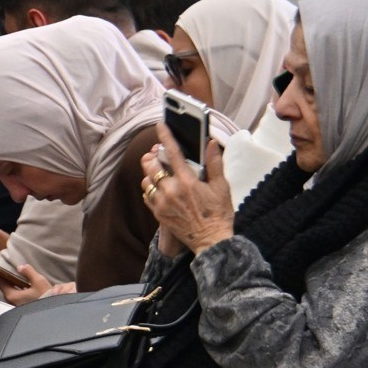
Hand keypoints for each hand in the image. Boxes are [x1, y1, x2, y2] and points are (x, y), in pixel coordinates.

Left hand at [0, 264, 74, 306]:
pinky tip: (16, 282)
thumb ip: (28, 272)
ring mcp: (16, 304)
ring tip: (5, 273)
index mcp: (12, 296)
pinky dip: (13, 286)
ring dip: (7, 281)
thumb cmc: (46, 299)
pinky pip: (14, 293)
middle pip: (3, 286)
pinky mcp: (22, 305)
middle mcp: (12, 301)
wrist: (53, 313)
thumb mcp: (38, 282)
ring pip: (8, 290)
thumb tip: (20, 267)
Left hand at [143, 125, 235, 255]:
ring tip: (160, 174)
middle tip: (158, 155)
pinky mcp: (157, 214)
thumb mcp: (221, 187)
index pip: (173, 153)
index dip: (165, 137)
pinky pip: (147, 196)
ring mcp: (162, 203)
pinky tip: (160, 189)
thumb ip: (215, 164)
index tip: (160, 125)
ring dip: (150, 175)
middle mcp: (171, 190)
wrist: (211, 241)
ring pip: (146, 181)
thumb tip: (211, 143)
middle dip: (152, 157)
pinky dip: (150, 190)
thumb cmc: (218, 214)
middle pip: (151, 166)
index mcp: (187, 181)